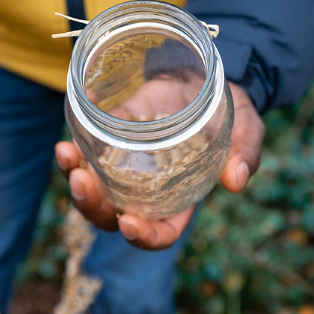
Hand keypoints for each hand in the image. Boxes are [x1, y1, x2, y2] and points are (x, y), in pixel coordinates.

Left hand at [54, 82, 263, 249]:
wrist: (210, 77)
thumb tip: (235, 181)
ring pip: (90, 184)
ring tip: (65, 152)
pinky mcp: (109, 136)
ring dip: (72, 174)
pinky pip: (86, 143)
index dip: (142, 236)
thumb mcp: (247, 130)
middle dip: (91, 205)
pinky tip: (85, 100)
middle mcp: (145, 190)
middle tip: (82, 181)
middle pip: (111, 214)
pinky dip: (78, 125)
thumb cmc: (231, 112)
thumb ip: (245, 153)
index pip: (159, 232)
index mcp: (179, 200)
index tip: (128, 221)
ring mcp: (123, 165)